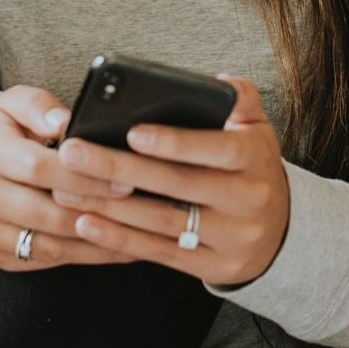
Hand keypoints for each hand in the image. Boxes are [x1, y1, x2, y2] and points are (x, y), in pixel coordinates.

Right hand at [0, 86, 136, 269]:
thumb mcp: (12, 102)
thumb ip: (42, 107)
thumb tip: (68, 123)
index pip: (38, 167)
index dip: (85, 175)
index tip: (125, 179)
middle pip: (48, 212)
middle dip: (100, 214)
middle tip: (143, 213)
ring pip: (49, 246)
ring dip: (97, 245)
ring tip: (139, 238)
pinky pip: (42, 261)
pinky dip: (81, 257)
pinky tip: (113, 248)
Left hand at [50, 76, 289, 287]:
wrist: (283, 234)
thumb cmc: (252, 168)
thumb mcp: (258, 129)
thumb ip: (240, 98)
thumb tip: (214, 80)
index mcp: (255, 158)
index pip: (215, 148)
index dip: (173, 142)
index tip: (131, 132)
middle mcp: (246, 199)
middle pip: (176, 184)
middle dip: (118, 167)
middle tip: (72, 152)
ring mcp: (230, 238)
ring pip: (161, 220)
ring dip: (108, 205)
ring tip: (66, 187)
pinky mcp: (211, 268)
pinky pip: (159, 252)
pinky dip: (120, 238)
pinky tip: (86, 223)